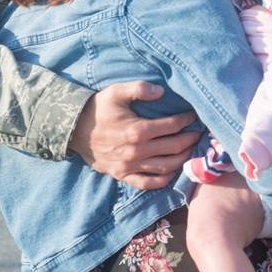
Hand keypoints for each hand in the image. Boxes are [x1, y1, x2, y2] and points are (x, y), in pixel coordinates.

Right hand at [68, 81, 199, 189]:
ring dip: (183, 159)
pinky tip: (172, 173)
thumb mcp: (116, 92)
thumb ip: (139, 88)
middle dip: (190, 140)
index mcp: (138, 130)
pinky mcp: (122, 175)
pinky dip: (162, 181)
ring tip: (191, 150)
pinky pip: (147, 183)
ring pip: (166, 167)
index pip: (172, 126)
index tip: (194, 116)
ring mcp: (130, 166)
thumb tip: (161, 92)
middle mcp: (136, 151)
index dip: (186, 121)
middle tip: (198, 134)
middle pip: (174, 147)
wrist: (74, 129)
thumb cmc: (98, 109)